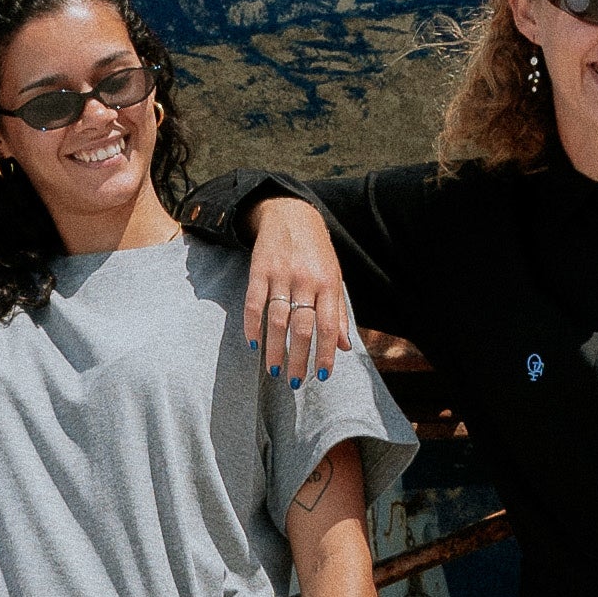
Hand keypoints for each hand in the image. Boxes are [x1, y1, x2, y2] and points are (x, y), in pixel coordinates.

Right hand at [243, 201, 350, 378]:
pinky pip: (254, 302)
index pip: (329, 325)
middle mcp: (305, 280)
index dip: (325, 352)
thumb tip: (345, 347)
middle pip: (302, 327)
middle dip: (299, 358)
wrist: (291, 214)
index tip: (322, 375)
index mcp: (328, 284)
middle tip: (295, 382)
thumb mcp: (334, 277)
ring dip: (275, 348)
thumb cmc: (317, 251)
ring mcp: (281, 275)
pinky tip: (254, 343)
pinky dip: (253, 325)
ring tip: (274, 369)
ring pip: (277, 319)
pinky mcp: (259, 270)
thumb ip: (339, 312)